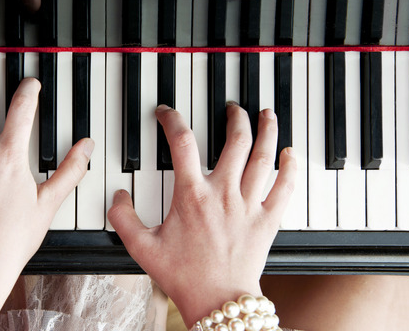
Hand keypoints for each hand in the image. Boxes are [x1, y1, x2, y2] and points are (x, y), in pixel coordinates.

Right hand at [108, 103, 295, 327]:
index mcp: (192, 195)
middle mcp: (223, 193)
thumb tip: (118, 195)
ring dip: (266, 130)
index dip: (172, 120)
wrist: (218, 302)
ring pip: (263, 156)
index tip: (167, 113)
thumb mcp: (142, 247)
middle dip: (234, 117)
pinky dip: (290, 167)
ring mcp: (249, 205)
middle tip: (232, 108)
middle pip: (235, 140)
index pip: (182, 142)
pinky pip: (285, 187)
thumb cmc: (184, 276)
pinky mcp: (267, 220)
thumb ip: (123, 218)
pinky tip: (290, 153)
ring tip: (266, 113)